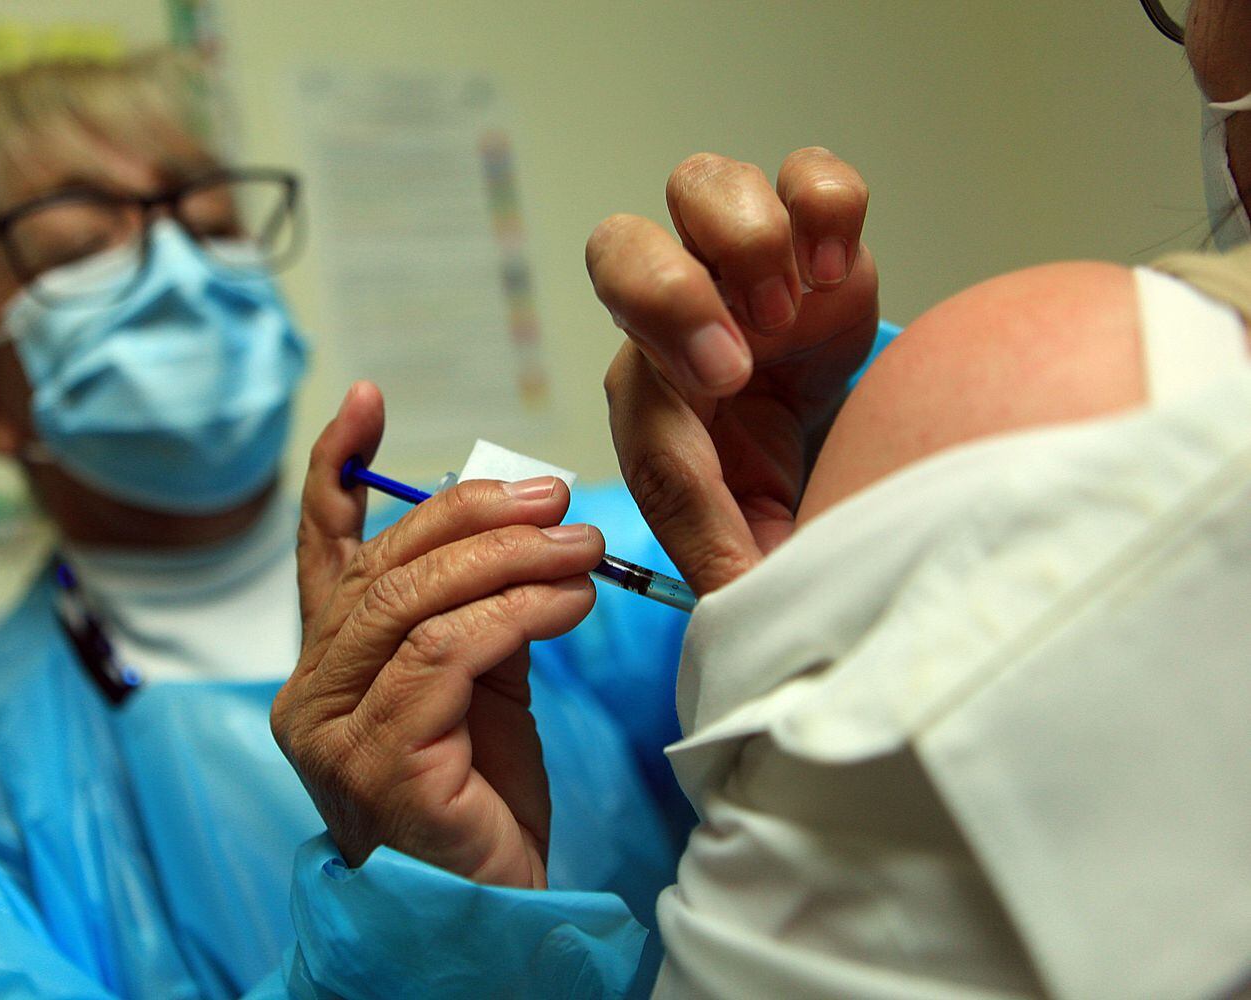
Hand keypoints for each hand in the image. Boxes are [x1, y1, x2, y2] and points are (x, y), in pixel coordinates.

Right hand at [271, 381, 604, 888]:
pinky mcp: (374, 762)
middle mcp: (309, 689)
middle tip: (556, 499)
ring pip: (415, 601)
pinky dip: (516, 615)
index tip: (366, 398)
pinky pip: (447, 654)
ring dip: (512, 560)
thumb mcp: (481, 688)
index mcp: (327, 662)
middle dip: (476, 514)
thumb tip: (519, 528)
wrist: (483, 914)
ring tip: (583, 549)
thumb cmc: (482, 804)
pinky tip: (570, 604)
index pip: (321, 549)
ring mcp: (330, 729)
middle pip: (385, 563)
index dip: (336, 467)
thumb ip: (476, 612)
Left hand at [585, 149, 878, 593]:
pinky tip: (836, 265)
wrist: (836, 440)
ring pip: (701, 186)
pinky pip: (805, 173)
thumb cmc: (775, 490)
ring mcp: (739, 267)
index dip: (669, 355)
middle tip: (753, 332)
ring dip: (748, 237)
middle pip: (618, 247)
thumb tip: (744, 618)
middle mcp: (675, 316)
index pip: (632, 366)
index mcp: (652, 395)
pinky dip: (824, 202)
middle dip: (675, 285)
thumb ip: (735, 569)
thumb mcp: (751, 542)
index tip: (733, 377)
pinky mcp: (811, 236)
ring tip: (795, 302)